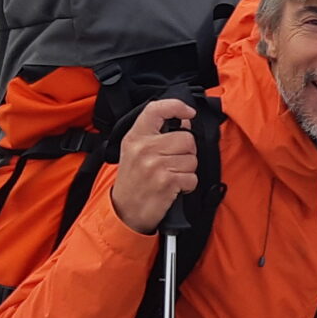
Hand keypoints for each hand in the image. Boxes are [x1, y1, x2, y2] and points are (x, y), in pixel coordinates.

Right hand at [108, 97, 197, 234]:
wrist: (124, 211)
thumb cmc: (133, 181)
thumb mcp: (135, 151)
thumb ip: (157, 134)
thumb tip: (186, 121)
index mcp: (136, 137)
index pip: (156, 109)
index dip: (177, 106)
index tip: (188, 112)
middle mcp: (144, 148)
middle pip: (187, 138)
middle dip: (187, 152)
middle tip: (173, 162)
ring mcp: (155, 165)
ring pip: (192, 159)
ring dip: (187, 170)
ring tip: (170, 176)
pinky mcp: (166, 182)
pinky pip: (192, 178)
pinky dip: (187, 185)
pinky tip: (173, 188)